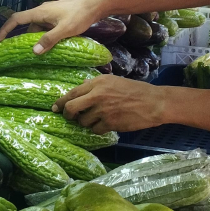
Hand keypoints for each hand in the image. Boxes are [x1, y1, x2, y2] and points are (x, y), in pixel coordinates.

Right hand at [0, 0, 107, 52]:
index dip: (5, 29)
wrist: (95, 5)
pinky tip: (50, 46)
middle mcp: (42, 12)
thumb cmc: (80, 15)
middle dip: (22, 39)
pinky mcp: (57, 17)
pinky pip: (46, 28)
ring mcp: (50, 14)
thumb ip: (49, 40)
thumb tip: (34, 51)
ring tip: (37, 53)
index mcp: (40, 12)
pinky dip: (45, 37)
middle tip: (18, 53)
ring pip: (38, 28)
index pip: (17, 19)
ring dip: (37, 39)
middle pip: (27, 26)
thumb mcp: (64, 30)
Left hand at [55, 75, 170, 133]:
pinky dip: (97, 129)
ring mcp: (103, 110)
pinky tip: (105, 125)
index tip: (55, 107)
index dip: (61, 102)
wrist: (154, 102)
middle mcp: (97, 95)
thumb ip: (96, 84)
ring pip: (83, 122)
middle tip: (70, 117)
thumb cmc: (135, 90)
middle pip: (71, 108)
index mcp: (98, 82)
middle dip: (68, 114)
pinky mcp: (110, 123)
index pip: (72, 92)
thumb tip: (81, 85)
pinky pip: (95, 130)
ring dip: (85, 123)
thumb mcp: (114, 81)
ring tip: (95, 120)